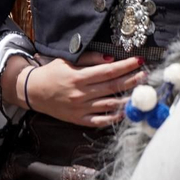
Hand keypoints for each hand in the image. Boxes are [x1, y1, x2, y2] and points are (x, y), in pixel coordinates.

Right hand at [4, 53, 143, 126]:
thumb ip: (90, 58)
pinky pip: (100, 121)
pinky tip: (125, 112)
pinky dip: (113, 118)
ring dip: (127, 99)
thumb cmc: (52, 73)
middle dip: (132, 80)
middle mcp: (81, 93)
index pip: (108, 71)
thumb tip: (111, 59)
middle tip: (146, 76)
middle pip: (112, 87)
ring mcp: (81, 108)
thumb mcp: (68, 60)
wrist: (33, 91)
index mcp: (79, 77)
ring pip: (110, 105)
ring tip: (140, 93)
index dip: (125, 66)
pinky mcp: (79, 120)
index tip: (139, 61)